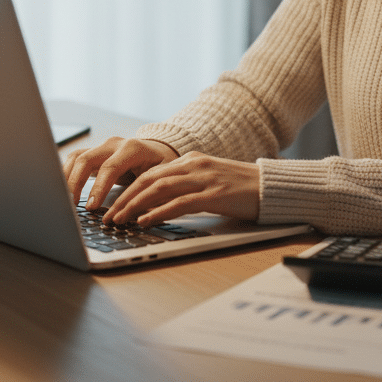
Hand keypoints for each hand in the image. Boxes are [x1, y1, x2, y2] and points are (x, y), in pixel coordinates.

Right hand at [63, 136, 179, 209]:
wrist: (160, 150)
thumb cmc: (162, 165)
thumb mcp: (162, 177)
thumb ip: (150, 193)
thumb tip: (140, 217)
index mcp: (132, 149)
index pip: (109, 167)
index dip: (98, 188)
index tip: (90, 207)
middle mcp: (114, 144)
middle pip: (87, 159)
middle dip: (76, 183)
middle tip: (71, 205)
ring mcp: (103, 147)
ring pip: (77, 157)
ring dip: (67, 178)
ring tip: (64, 199)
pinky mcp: (96, 153)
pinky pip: (76, 159)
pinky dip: (67, 173)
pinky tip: (64, 189)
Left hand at [103, 151, 258, 226]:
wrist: (273, 187)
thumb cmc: (243, 188)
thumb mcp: (210, 181)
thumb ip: (187, 186)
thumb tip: (158, 203)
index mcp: (191, 160)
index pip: (150, 173)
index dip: (127, 189)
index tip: (112, 204)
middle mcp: (194, 165)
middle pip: (149, 179)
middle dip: (124, 198)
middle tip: (108, 216)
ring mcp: (204, 178)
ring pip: (159, 189)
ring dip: (135, 205)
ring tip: (120, 220)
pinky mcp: (215, 194)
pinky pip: (179, 203)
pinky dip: (158, 212)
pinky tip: (145, 221)